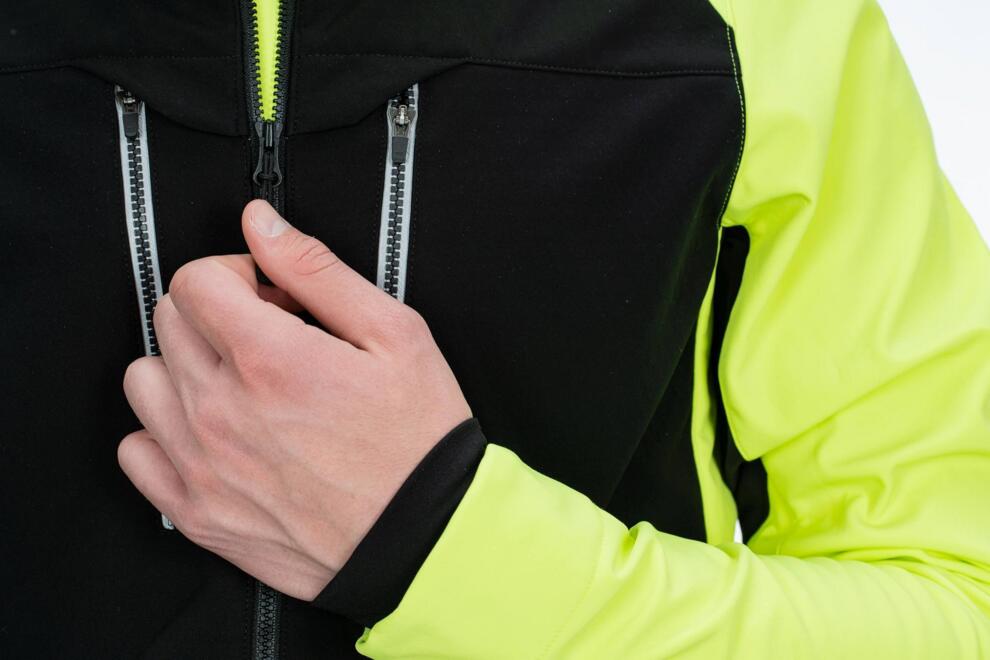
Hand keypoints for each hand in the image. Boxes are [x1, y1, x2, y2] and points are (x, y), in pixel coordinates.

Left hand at [119, 200, 471, 600]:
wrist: (422, 536)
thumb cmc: (417, 442)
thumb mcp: (395, 335)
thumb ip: (317, 271)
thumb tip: (263, 225)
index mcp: (270, 359)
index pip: (196, 279)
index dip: (238, 273)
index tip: (269, 295)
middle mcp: (223, 410)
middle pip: (169, 321)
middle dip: (217, 313)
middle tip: (269, 336)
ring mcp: (202, 464)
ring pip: (143, 380)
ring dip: (183, 367)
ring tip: (237, 383)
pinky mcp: (197, 511)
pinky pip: (136, 451)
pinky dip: (163, 432)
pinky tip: (212, 432)